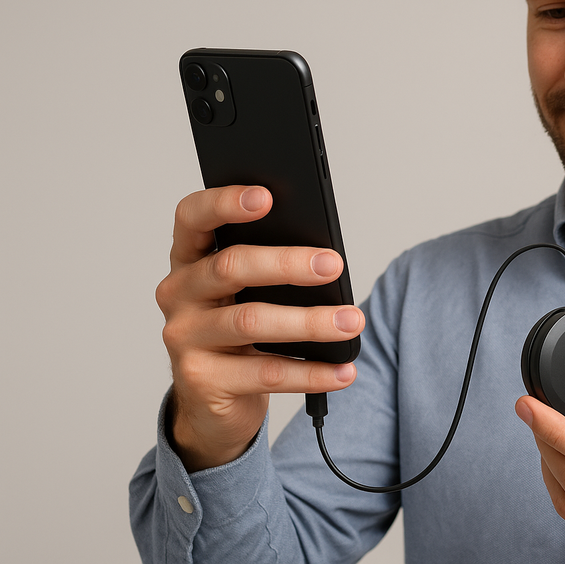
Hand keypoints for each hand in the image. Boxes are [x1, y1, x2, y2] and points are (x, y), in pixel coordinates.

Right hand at [156, 185, 363, 471]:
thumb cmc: (241, 331)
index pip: (193, 217)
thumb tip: (325, 257)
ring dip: (309, 321)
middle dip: (287, 264)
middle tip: (333, 265)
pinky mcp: (201, 381)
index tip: (266, 196)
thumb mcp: (250, 293)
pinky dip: (311, 372)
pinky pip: (265, 373)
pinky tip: (343, 369)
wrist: (213, 402)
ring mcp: (184, 338)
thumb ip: (272, 266)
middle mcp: (179, 292)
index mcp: (190, 258)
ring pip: (250, 321)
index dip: (224, 203)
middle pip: (231, 267)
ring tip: (352, 321)